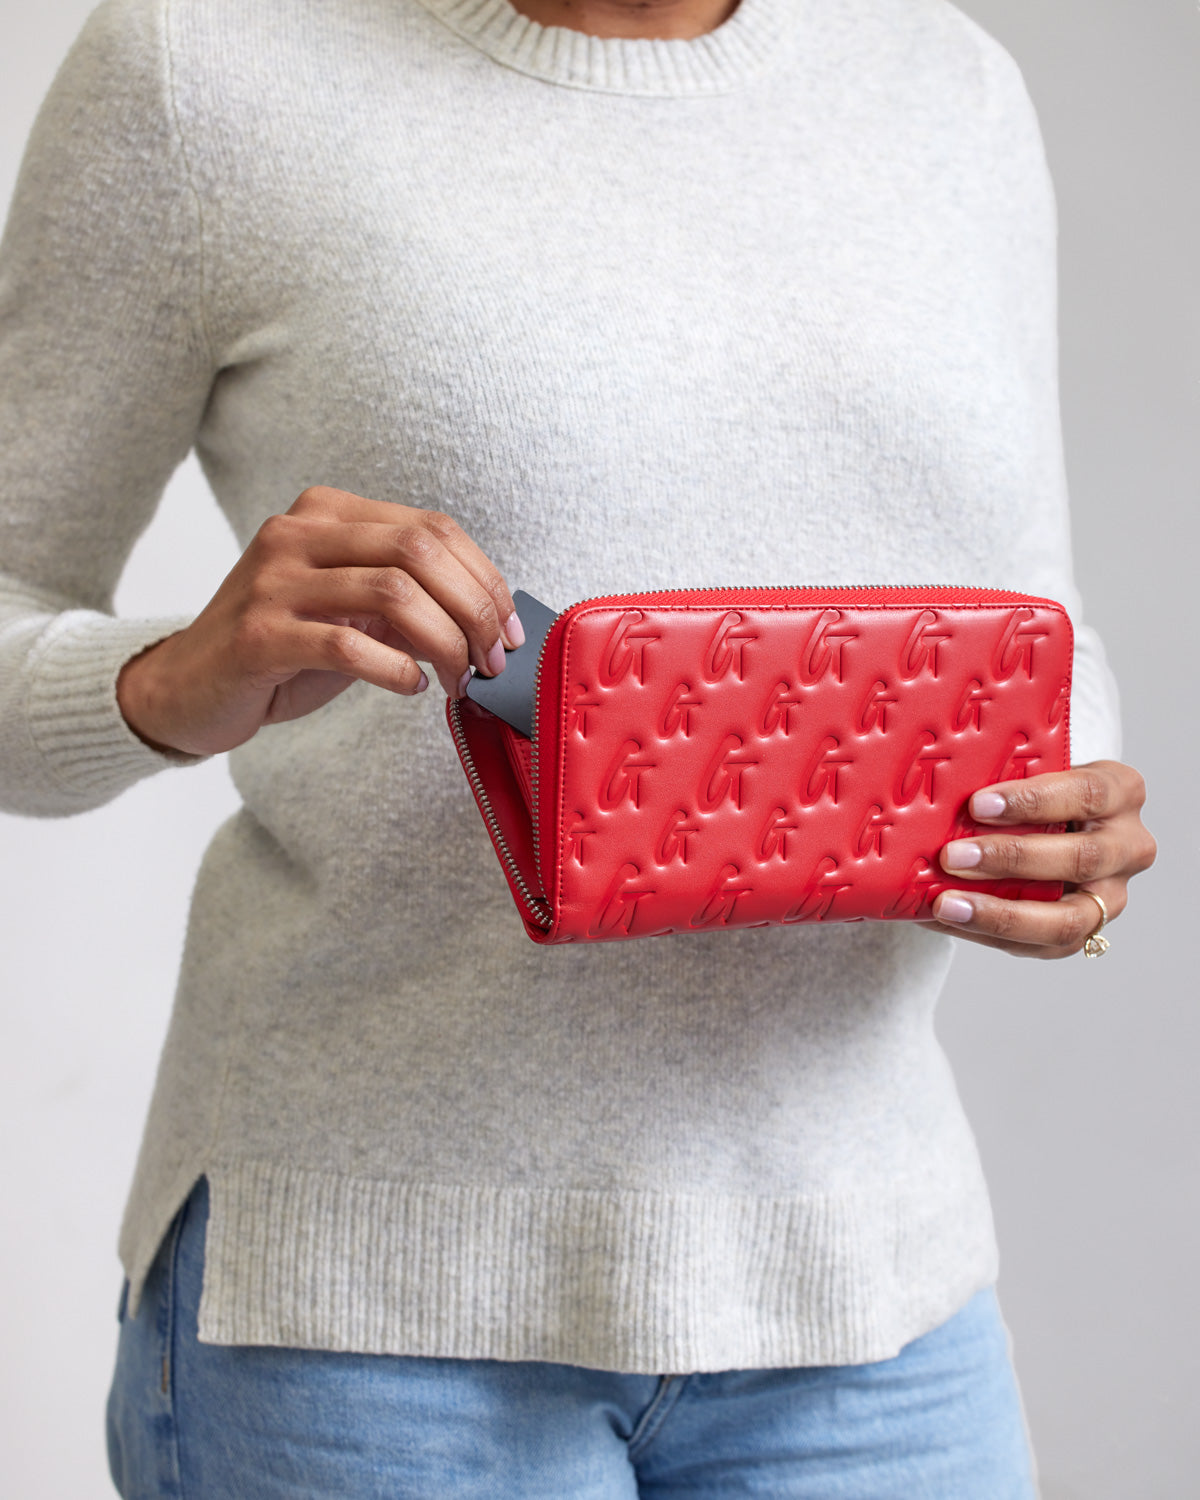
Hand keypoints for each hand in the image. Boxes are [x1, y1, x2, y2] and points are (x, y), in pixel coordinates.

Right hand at [116, 486, 522, 755]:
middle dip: (475, 609)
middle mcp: (298, 533)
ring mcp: (274, 581)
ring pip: (393, 593)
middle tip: (491, 658)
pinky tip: (410, 687)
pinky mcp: (258, 634)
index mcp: (328, 514)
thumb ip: (410, 602)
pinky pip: (347, 643)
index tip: (509, 629)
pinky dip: (396, 669)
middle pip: (420, 551)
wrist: (189, 686)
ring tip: (458, 679)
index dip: (485, 579)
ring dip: (445, 643)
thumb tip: (490, 624)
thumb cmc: (283, 649)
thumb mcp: (352, 610)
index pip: (432, 528)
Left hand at [915, 760, 1155, 957]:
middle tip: (952, 856)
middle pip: (1080, 858)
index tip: (977, 805)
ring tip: (947, 904)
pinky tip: (948, 920)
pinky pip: (1044, 945)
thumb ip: (1002, 780)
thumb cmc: (1036, 793)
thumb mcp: (1031, 774)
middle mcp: (1129, 846)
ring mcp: (1113, 895)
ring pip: (1069, 919)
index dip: (1033, 801)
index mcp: (1121, 792)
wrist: (1055, 824)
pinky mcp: (1088, 932)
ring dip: (1001, 913)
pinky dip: (990, 934)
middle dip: (1010, 859)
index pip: (1086, 794)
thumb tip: (936, 799)